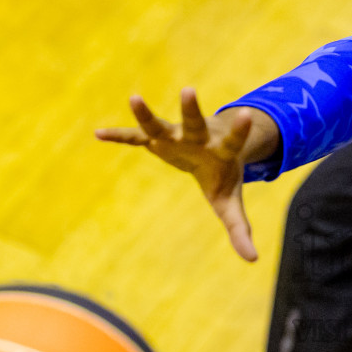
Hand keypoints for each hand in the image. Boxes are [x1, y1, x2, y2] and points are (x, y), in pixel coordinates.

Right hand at [95, 88, 279, 261]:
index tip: (249, 115)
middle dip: (191, 108)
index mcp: (222, 150)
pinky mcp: (158, 138)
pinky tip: (98, 133)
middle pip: (195, 122)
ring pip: (161, 123)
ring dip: (147, 114)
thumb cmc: (223, 175)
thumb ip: (239, 229)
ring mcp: (176, 135)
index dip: (241, 130)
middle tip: (189, 90)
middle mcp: (199, 137)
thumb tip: (253, 261)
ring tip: (133, 97)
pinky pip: (136, 137)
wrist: (211, 146)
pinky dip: (120, 135)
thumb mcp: (230, 203)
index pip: (235, 140)